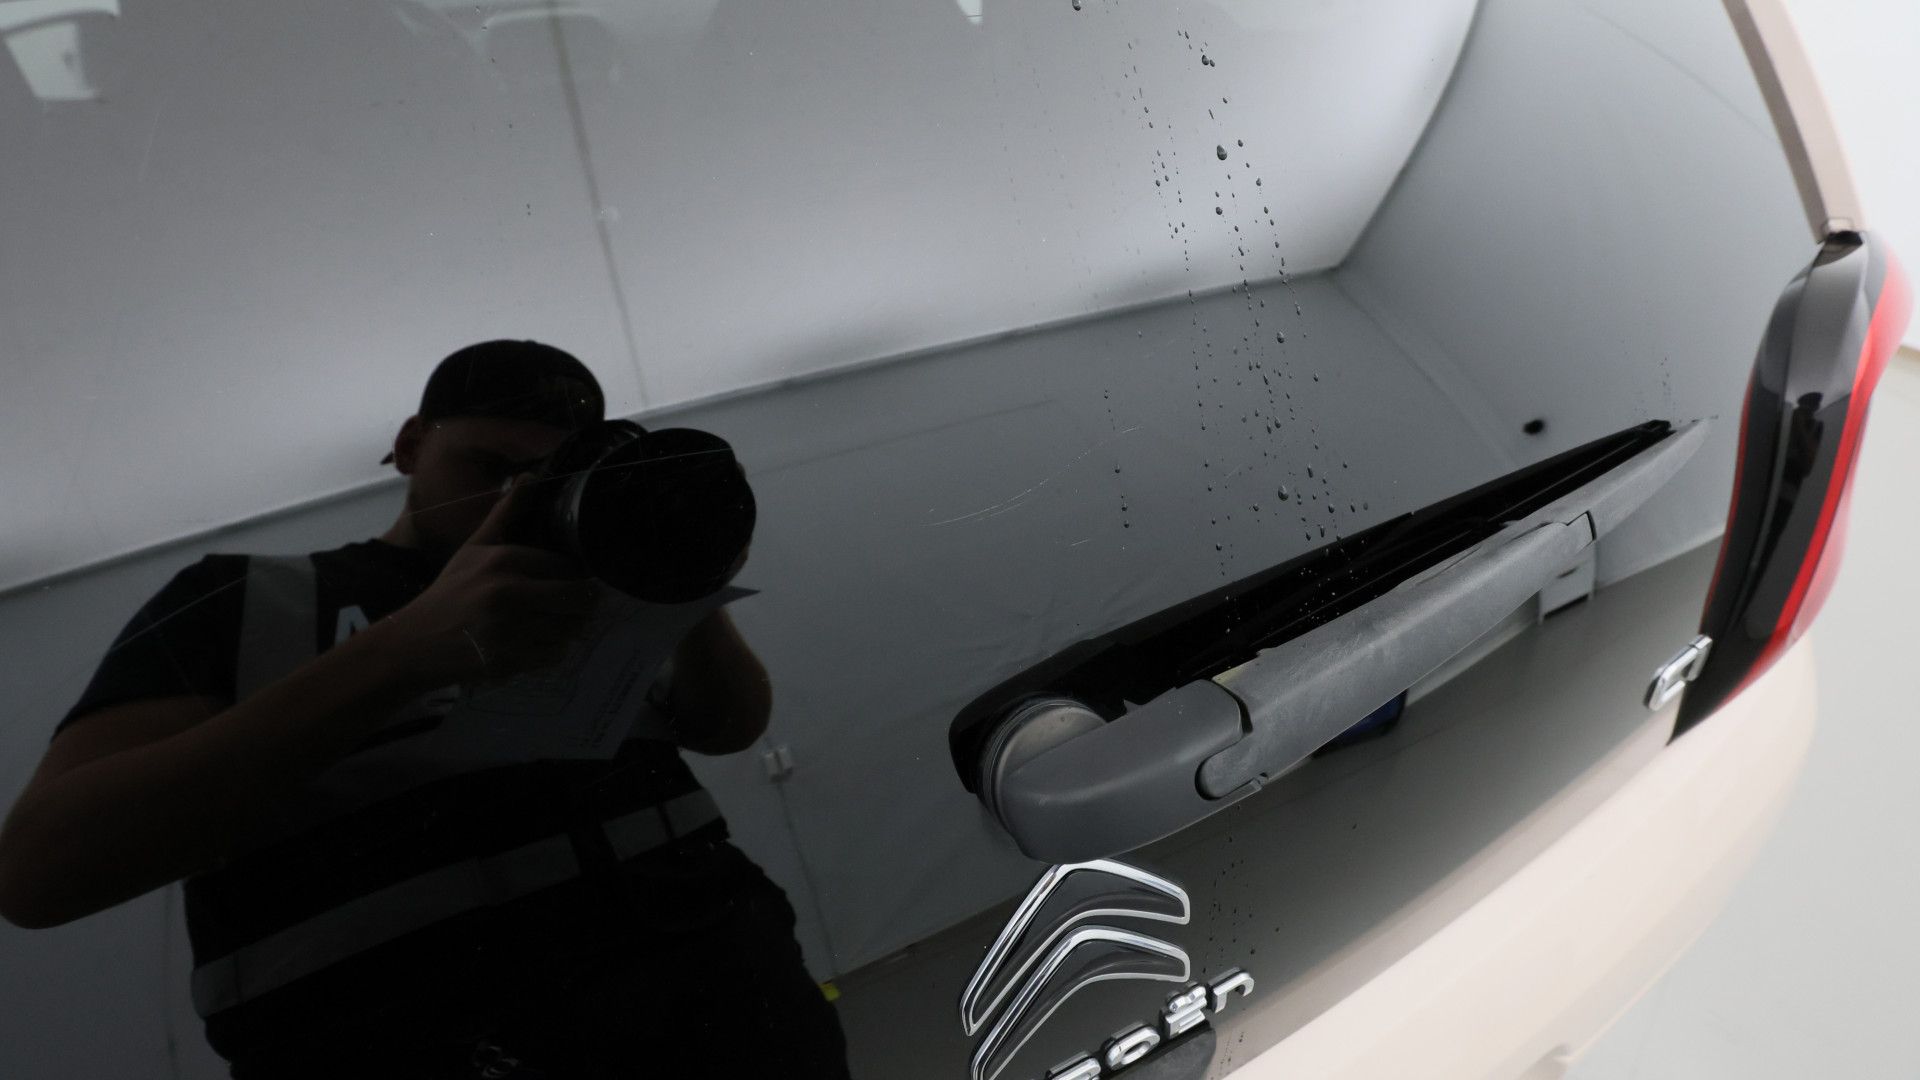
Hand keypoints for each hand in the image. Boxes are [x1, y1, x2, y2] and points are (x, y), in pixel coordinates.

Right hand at [382, 474, 600, 688]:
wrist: (416, 642)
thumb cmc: (451, 591)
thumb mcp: (475, 547)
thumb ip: (506, 514)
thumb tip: (530, 476)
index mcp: (504, 560)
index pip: (568, 566)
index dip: (576, 575)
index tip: (570, 580)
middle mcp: (509, 593)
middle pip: (579, 598)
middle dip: (582, 603)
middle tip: (573, 605)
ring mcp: (511, 630)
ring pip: (571, 628)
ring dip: (568, 628)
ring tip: (551, 623)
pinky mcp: (511, 660)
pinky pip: (557, 654)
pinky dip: (553, 650)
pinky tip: (535, 642)